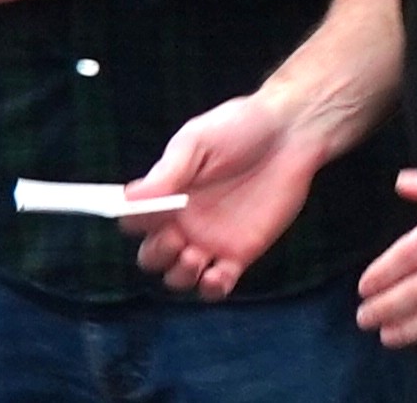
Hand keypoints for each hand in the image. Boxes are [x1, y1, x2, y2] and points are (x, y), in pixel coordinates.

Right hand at [124, 93, 323, 298]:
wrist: (288, 136)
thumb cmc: (237, 129)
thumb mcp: (195, 143)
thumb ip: (165, 174)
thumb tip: (128, 197)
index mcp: (166, 193)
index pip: (134, 220)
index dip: (133, 223)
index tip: (143, 215)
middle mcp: (183, 221)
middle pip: (152, 256)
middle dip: (156, 253)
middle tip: (175, 235)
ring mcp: (210, 241)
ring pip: (180, 277)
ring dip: (180, 274)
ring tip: (194, 255)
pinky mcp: (240, 254)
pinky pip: (218, 285)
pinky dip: (212, 288)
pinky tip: (216, 274)